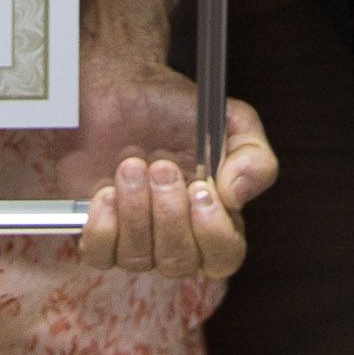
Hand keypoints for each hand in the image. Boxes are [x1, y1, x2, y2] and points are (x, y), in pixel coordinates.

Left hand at [66, 66, 280, 277]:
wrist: (118, 91)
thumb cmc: (174, 109)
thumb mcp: (229, 120)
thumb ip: (254, 157)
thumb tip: (236, 197)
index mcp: (214, 216)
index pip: (224, 256)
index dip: (213, 233)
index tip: (200, 189)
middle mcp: (176, 237)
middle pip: (180, 262)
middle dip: (169, 214)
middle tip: (160, 165)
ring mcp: (135, 240)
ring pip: (139, 259)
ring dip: (135, 211)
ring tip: (130, 165)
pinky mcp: (99, 235)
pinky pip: (100, 256)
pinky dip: (103, 226)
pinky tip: (106, 192)